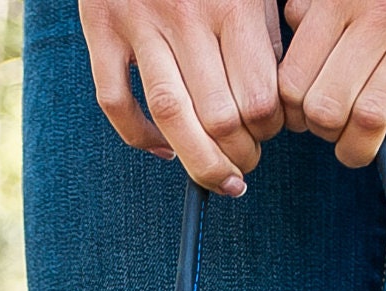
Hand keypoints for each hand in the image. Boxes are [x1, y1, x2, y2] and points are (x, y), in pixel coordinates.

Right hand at [75, 0, 288, 196]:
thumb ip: (267, 34)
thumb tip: (284, 104)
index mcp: (233, 4)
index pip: (259, 98)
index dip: (271, 130)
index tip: (273, 133)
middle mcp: (186, 16)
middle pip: (219, 116)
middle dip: (240, 155)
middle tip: (246, 163)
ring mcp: (139, 24)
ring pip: (170, 115)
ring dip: (199, 162)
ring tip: (218, 178)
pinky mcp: (100, 31)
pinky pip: (115, 102)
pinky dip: (138, 137)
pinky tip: (163, 148)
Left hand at [278, 0, 385, 165]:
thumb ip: (319, 1)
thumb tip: (294, 26)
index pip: (295, 82)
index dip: (297, 113)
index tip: (311, 113)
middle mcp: (382, 13)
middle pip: (327, 108)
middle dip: (327, 135)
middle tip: (338, 128)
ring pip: (372, 118)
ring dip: (362, 148)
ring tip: (365, 142)